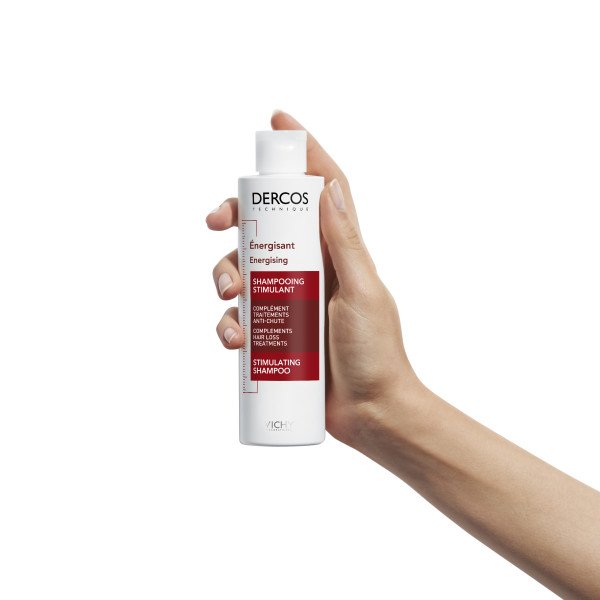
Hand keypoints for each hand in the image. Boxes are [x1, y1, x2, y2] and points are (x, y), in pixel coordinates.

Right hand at [206, 110, 417, 444]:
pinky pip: (240, 317)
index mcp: (338, 252)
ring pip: (243, 270)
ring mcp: (290, 301)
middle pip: (266, 226)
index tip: (277, 121)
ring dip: (223, 274)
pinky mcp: (274, 333)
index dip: (303, 152)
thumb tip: (328, 186)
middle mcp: (312, 269)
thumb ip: (345, 243)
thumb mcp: (362, 292)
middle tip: (215, 222)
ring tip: (228, 296)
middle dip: (236, 216)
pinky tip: (232, 339)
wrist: (371, 412)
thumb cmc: (376, 353)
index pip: (321, 191)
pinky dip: (228, 323)